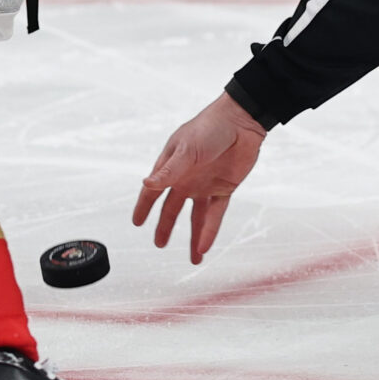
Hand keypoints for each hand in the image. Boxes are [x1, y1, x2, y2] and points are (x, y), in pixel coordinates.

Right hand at [132, 92, 268, 263]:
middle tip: (159, 244)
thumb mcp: (186, 149)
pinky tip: (205, 246)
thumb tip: (147, 184)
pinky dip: (210, 231)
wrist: (241, 122)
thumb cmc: (209, 127)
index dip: (144, 207)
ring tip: (193, 257)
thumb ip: (168, 170)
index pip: (153, 191)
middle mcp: (186, 178)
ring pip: (196, 217)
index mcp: (171, 166)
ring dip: (193, 237)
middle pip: (172, 208)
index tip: (136, 222)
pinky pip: (215, 215)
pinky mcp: (224, 189)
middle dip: (165, 226)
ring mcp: (205, 185)